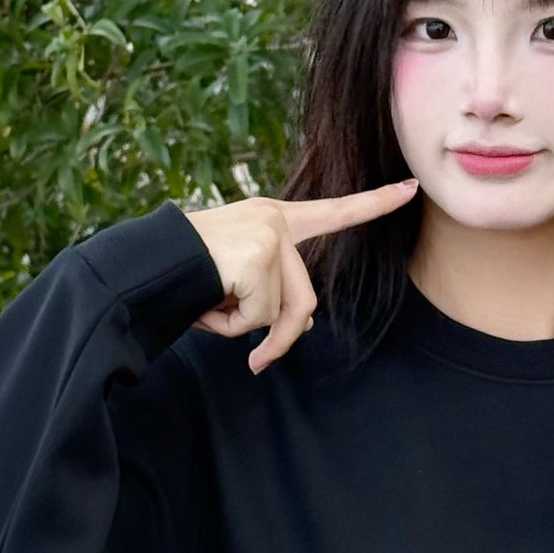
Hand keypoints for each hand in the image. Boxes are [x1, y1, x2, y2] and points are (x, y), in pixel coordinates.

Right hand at [182, 181, 418, 372]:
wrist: (142, 262)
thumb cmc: (182, 271)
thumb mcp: (235, 275)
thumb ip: (273, 291)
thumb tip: (302, 326)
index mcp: (274, 218)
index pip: (334, 212)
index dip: (375, 203)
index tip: (411, 189)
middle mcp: (276, 221)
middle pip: (304, 300)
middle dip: (282, 339)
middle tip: (258, 363)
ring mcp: (268, 238)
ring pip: (277, 313)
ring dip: (241, 328)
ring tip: (205, 307)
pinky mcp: (257, 258)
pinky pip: (255, 317)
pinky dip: (225, 325)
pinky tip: (201, 302)